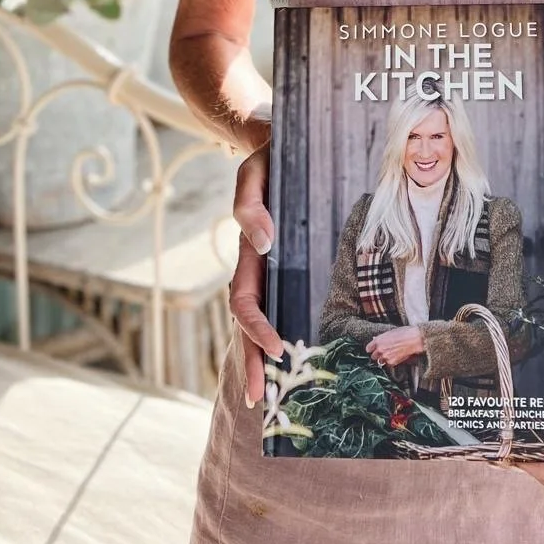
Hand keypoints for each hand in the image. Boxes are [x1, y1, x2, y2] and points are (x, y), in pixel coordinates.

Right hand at [228, 147, 283, 405]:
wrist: (276, 142)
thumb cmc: (267, 158)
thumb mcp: (252, 173)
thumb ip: (250, 205)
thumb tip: (262, 241)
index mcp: (248, 252)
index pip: (245, 302)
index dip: (256, 330)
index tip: (275, 351)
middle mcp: (257, 266)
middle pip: (247, 325)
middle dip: (252, 362)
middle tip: (260, 400)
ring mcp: (270, 268)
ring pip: (261, 321)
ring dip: (263, 358)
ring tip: (273, 396)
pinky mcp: (288, 263)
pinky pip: (282, 303)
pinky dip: (283, 333)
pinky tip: (299, 357)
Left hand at [366, 326, 425, 367]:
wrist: (413, 340)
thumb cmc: (404, 333)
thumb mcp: (390, 332)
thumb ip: (382, 338)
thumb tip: (378, 340)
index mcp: (378, 340)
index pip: (368, 348)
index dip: (371, 349)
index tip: (373, 349)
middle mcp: (380, 349)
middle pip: (373, 356)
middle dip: (377, 355)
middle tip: (383, 352)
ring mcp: (385, 357)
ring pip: (380, 361)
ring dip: (384, 359)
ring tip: (391, 354)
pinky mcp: (392, 362)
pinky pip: (388, 364)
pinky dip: (391, 361)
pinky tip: (396, 356)